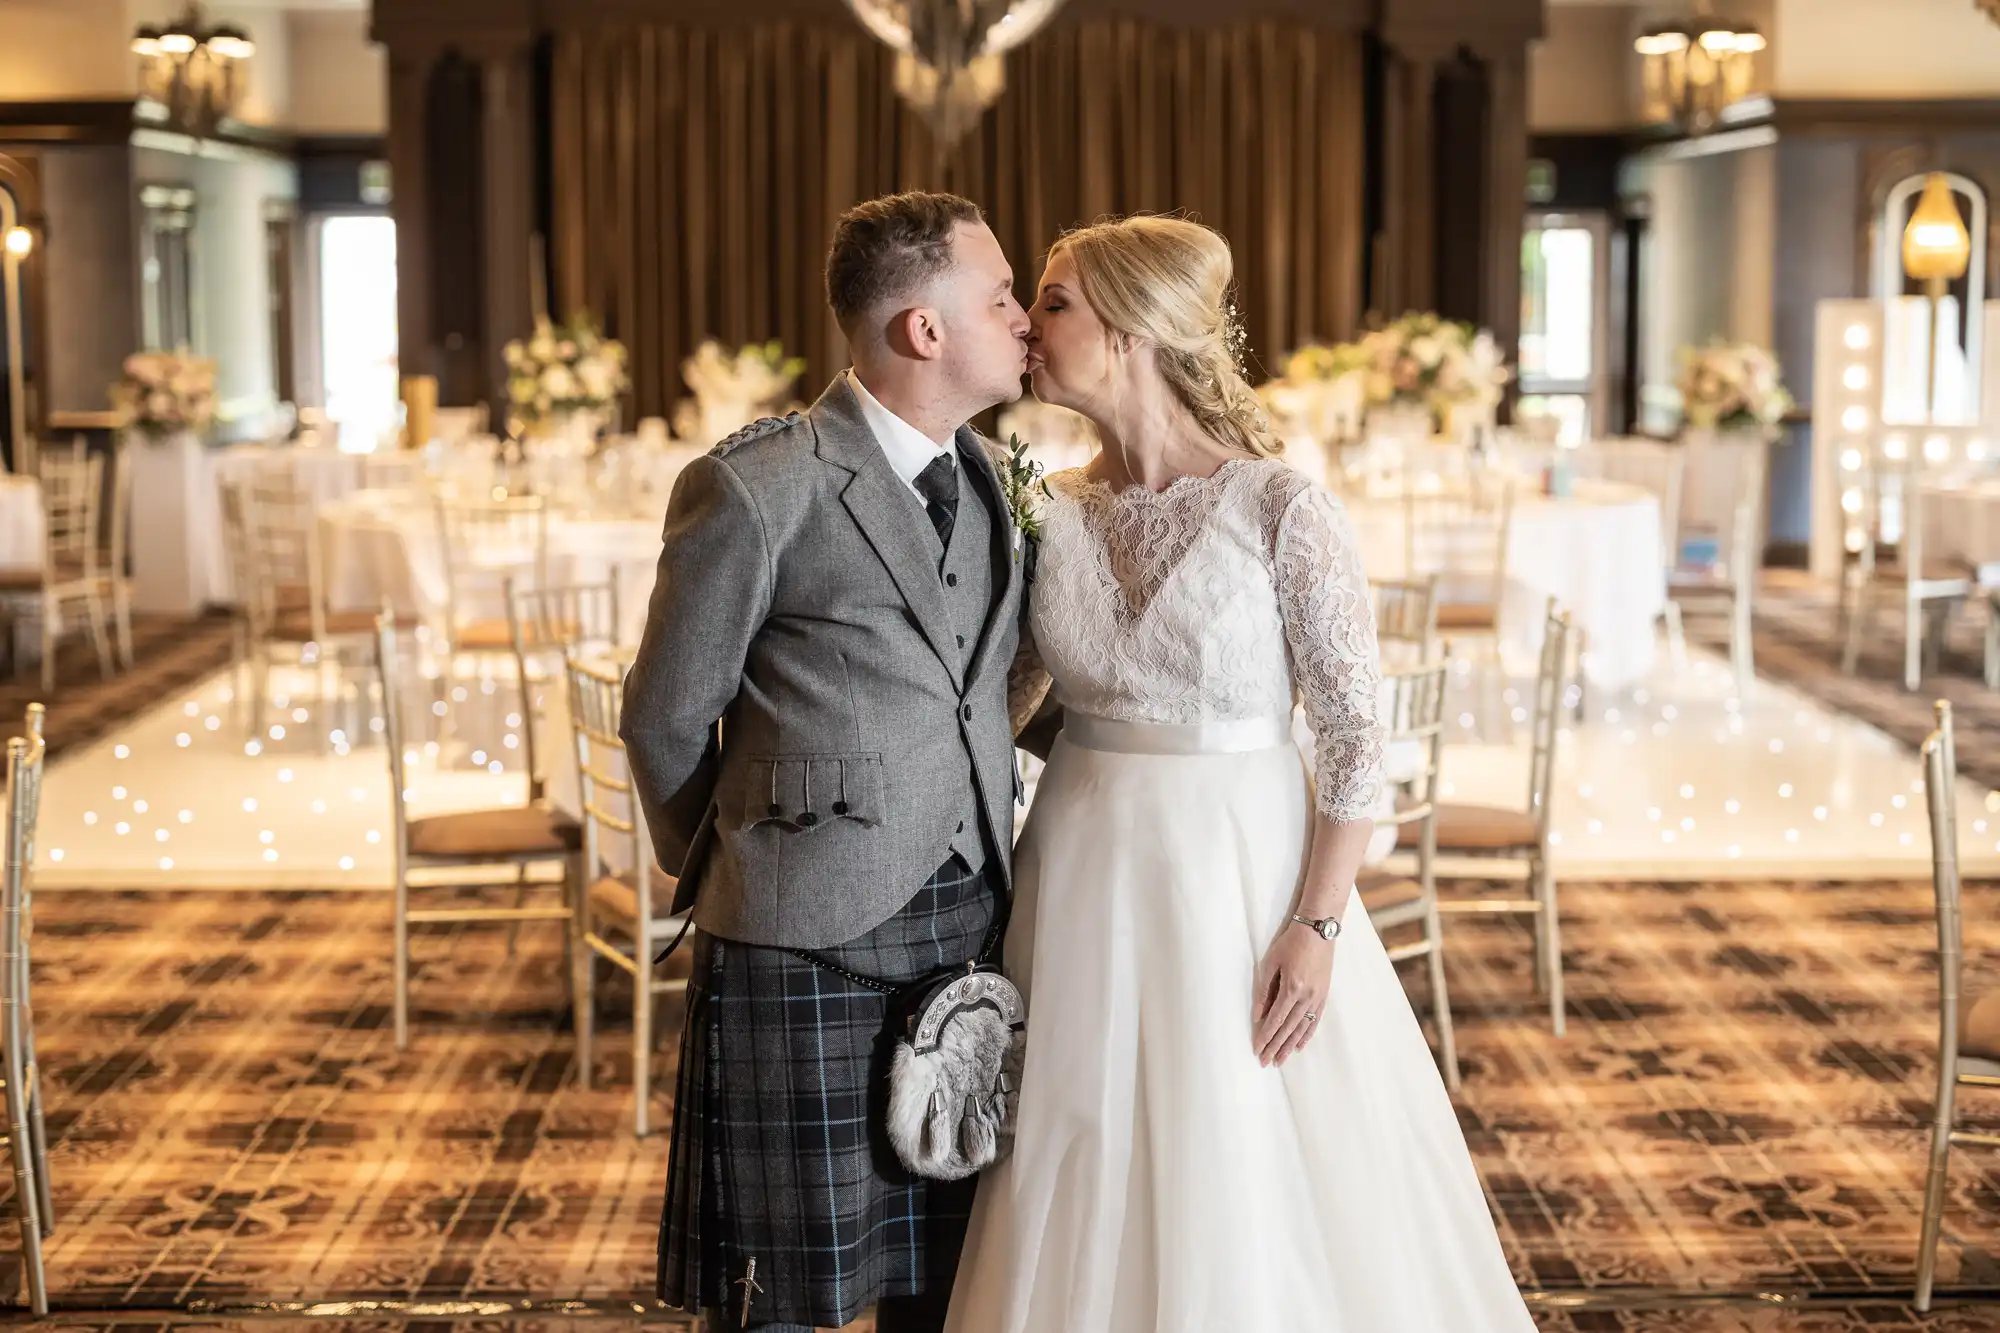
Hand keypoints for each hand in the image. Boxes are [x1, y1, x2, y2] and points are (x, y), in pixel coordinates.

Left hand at [1252, 921, 1333, 1066]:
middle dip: (1275, 1047)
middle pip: (1288, 1029)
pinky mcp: (1323, 995)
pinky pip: (1315, 1020)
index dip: (1265, 1037)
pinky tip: (1299, 1045)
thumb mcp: (1271, 963)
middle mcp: (1306, 997)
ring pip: (1302, 1028)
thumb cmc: (1291, 943)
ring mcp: (1317, 997)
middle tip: (1266, 1062)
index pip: (1275, 1020)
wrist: (1318, 930)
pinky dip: (1307, 1034)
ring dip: (1290, 1045)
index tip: (1257, 1050)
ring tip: (1280, 1060)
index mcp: (1291, 989)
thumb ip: (1264, 990)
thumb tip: (1257, 1015)